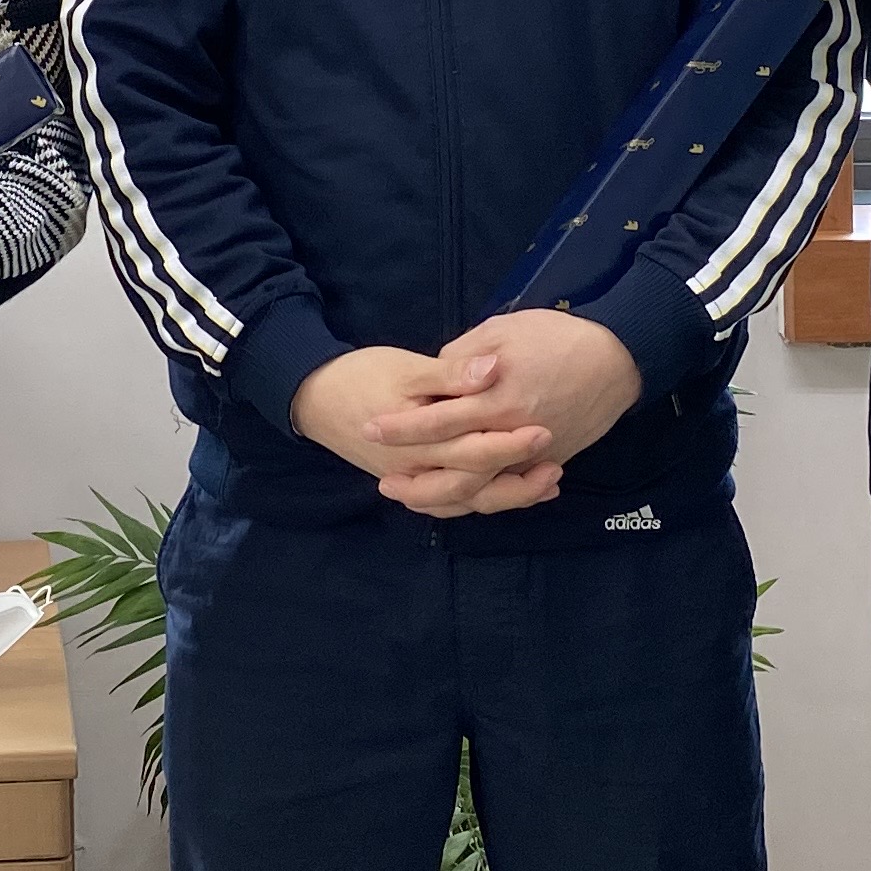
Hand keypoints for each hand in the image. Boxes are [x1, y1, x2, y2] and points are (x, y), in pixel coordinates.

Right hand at [291, 345, 558, 518]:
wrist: (312, 397)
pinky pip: (454, 500)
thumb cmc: (360, 376)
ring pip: (467, 501)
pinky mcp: (414, 478)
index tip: (545, 432)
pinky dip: (484, 497)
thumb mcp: (405, 369)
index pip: (473, 452)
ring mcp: (415, 480)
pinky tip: (512, 487)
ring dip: (507, 495)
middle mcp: (418, 472)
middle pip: (476, 487)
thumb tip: (493, 369)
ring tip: (547, 482)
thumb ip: (451, 374)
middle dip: (518, 480)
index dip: (511, 445)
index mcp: (419, 444)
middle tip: (558, 467)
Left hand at [374, 311, 643, 512]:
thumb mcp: (502, 330)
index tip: (371, 428)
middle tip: (383, 482)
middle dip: (417, 479)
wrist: (617, 358)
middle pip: (455, 469)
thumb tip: (434, 377)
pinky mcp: (550, 461)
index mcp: (496, 396)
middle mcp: (511, 433)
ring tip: (416, 499)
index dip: (401, 428)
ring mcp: (533, 454)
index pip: (437, 421)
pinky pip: (511, 490)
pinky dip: (483, 498)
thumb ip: (463, 358)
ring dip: (446, 498)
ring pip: (483, 490)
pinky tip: (458, 500)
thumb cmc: (557, 336)